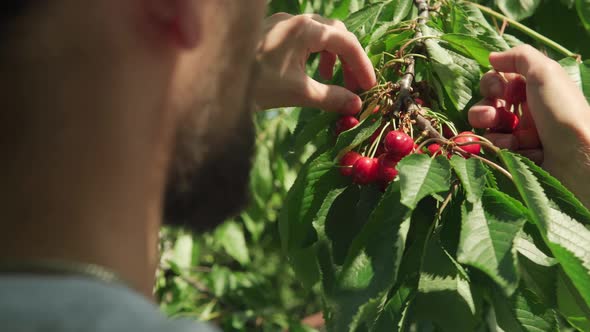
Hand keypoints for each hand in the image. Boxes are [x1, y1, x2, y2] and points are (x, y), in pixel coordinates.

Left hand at [254, 13, 376, 113]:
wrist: (216, 82)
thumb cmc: (257, 86)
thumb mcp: (298, 93)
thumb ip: (331, 97)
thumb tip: (356, 105)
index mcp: (305, 29)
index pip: (346, 41)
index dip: (361, 64)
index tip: (369, 86)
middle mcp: (295, 19)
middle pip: (335, 33)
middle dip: (349, 59)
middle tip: (355, 85)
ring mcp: (283, 23)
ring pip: (320, 34)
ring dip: (332, 57)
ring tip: (331, 80)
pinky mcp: (273, 32)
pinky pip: (304, 37)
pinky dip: (315, 54)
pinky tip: (310, 73)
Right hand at [468, 45, 589, 205]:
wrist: (578, 156)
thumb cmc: (563, 111)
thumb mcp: (546, 72)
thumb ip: (519, 56)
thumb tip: (492, 57)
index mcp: (534, 89)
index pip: (498, 81)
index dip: (492, 84)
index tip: (500, 90)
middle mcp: (526, 109)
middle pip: (488, 104)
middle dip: (484, 108)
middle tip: (492, 115)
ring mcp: (520, 133)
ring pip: (487, 126)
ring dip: (489, 127)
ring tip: (503, 133)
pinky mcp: (516, 154)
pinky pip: (495, 145)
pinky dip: (501, 145)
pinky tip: (515, 148)